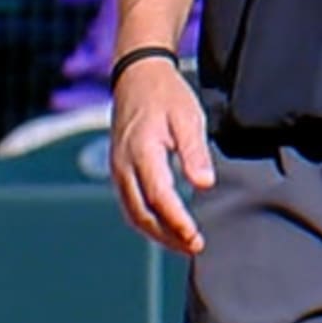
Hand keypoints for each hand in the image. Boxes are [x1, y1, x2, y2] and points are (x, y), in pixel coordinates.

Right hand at [108, 55, 215, 255]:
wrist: (137, 76)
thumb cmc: (167, 95)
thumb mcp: (188, 116)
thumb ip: (195, 151)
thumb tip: (204, 184)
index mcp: (141, 151)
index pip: (158, 196)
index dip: (176, 221)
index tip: (195, 237)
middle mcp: (124, 165)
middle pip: (142, 213)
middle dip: (168, 235)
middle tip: (194, 246)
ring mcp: (118, 169)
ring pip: (133, 213)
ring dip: (157, 233)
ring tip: (184, 243)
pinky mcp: (119, 170)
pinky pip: (130, 203)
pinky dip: (147, 221)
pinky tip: (166, 226)